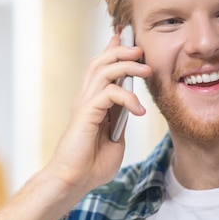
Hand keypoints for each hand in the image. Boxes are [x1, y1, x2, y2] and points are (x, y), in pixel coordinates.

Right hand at [46, 34, 151, 193]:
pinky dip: (127, 98)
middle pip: (99, 63)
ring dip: (126, 66)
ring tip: (146, 69)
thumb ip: (121, 124)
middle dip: (120, 51)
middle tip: (139, 49)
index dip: (111, 51)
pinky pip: (109, 94)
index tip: (124, 38)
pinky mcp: (85, 114)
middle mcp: (86, 100)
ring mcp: (84, 105)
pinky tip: (139, 111)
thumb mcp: (115, 142)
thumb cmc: (91, 166)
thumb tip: (131, 112)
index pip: (100, 69)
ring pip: (103, 71)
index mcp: (92, 104)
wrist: (73, 181)